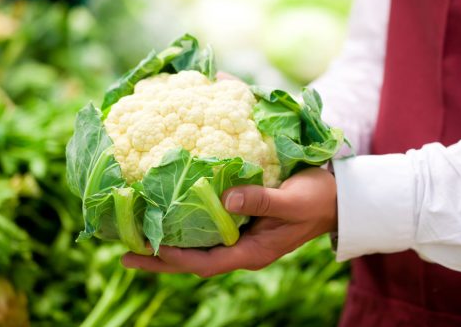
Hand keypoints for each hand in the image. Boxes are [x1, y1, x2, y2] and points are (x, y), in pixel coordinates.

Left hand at [121, 167, 336, 276]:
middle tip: (125, 252)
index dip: (173, 258)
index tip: (143, 249)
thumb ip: (261, 200)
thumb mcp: (292, 200)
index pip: (205, 262)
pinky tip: (172, 218)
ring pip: (199, 249)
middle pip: (194, 261)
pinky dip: (187, 230)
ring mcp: (243, 240)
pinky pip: (209, 233)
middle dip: (161, 259)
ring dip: (170, 246)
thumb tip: (226, 198)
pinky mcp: (244, 226)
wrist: (336, 199)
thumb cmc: (316, 199)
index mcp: (253, 251)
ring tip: (138, 239)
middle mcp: (243, 250)